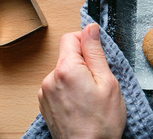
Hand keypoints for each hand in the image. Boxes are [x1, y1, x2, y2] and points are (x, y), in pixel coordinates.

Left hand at [38, 23, 125, 138]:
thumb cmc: (101, 122)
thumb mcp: (108, 81)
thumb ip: (96, 52)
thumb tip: (91, 29)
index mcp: (66, 69)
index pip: (71, 38)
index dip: (87, 42)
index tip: (98, 55)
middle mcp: (50, 79)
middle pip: (67, 56)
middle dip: (84, 63)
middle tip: (99, 82)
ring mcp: (44, 93)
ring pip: (64, 72)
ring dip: (77, 78)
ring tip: (91, 97)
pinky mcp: (44, 105)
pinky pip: (58, 87)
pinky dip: (69, 91)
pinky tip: (81, 105)